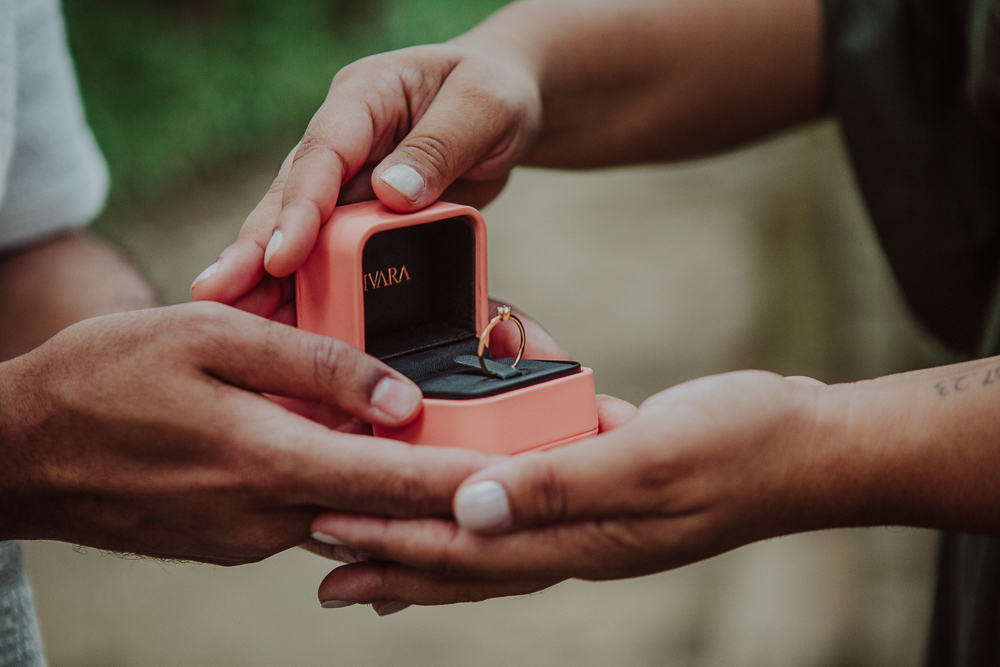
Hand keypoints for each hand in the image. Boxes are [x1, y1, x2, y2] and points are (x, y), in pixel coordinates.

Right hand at [0, 302, 492, 564]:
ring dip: (394, 485)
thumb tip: (401, 396)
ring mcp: (250, 536)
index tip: (525, 481)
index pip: (399, 481)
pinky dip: (341, 487)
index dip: (467, 483)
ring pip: (348, 511)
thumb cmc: (107, 378)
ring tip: (440, 446)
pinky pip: (307, 513)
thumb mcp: (211, 336)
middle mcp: (269, 514)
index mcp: (272, 459)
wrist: (22, 451)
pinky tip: (351, 450)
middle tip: (504, 461)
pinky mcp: (233, 539)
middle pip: (385, 507)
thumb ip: (313, 364)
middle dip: (447, 490)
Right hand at [190, 43, 539, 306]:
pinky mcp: (363, 215)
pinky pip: (333, 253)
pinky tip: (287, 326)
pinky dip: (311, 287)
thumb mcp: (485, 107)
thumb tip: (392, 193)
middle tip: (219, 298)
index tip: (278, 257)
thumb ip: (440, 146)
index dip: (298, 207)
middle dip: (254, 250)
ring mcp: (349, 180)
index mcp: (364, 98)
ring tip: (238, 325)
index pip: (322, 152)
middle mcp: (344, 141)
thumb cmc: (495, 93)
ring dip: (270, 278)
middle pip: (292, 198)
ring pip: (303, 232)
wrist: (508, 105)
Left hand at [308, 371, 823, 608]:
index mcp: (583, 540)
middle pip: (466, 555)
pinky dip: (491, 476)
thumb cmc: (742, 449)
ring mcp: (594, 507)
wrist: (812, 443)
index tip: (326, 532)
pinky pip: (535, 476)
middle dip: (393, 556)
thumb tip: (468, 507)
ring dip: (432, 527)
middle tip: (322, 556)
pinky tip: (471, 476)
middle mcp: (579, 534)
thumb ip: (560, 485)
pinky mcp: (606, 471)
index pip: (465, 552)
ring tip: (378, 532)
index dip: (393, 544)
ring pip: (493, 523)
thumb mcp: (649, 460)